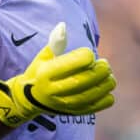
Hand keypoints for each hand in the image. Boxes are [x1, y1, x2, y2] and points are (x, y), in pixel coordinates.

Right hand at [0, 22, 115, 126]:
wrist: (30, 99)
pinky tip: (108, 91)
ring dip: (104, 85)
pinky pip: (92, 108)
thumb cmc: (40, 71)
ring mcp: (63, 104)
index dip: (85, 57)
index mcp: (46, 73)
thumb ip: (56, 41)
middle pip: (82, 81)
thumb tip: (63, 26)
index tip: (89, 54)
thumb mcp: (44, 56)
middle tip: (106, 64)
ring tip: (109, 76)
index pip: (70, 64)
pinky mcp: (71, 113)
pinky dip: (104, 100)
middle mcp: (53, 90)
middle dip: (99, 71)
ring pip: (89, 95)